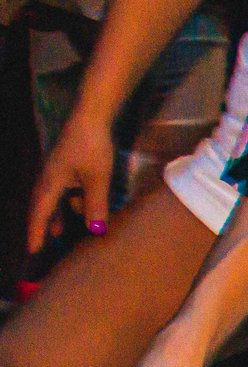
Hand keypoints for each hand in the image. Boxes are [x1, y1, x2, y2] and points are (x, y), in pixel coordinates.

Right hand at [27, 108, 113, 251]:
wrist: (91, 117)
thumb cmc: (92, 147)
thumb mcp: (97, 179)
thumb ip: (96, 205)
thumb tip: (95, 230)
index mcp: (50, 182)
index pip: (39, 212)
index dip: (36, 231)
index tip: (32, 249)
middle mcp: (49, 177)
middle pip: (42, 206)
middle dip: (42, 224)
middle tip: (40, 243)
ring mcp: (57, 169)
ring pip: (54, 198)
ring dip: (57, 213)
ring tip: (58, 231)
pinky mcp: (67, 164)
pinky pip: (64, 189)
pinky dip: (69, 201)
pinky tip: (78, 206)